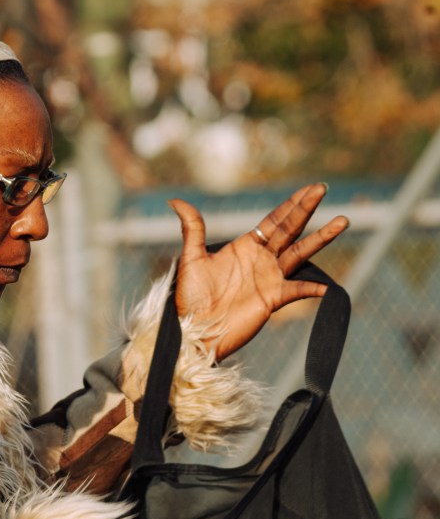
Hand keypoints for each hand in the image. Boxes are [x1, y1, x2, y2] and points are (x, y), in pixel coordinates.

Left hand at [171, 183, 348, 360]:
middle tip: (323, 188)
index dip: (291, 204)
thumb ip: (192, 228)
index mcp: (245, 246)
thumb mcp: (191, 259)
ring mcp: (270, 278)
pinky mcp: (273, 299)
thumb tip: (175, 200)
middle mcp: (262, 259)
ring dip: (321, 238)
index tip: (310, 188)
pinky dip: (312, 288)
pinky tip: (326, 286)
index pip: (274, 220)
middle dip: (306, 209)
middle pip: (290, 230)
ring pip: (301, 254)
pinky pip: (297, 290)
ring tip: (343, 221)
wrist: (193, 330)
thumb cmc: (190, 297)